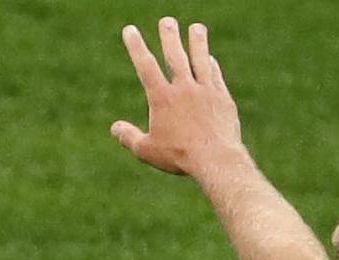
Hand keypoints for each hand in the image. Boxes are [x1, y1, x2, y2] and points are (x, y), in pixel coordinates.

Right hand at [111, 17, 243, 178]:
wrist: (216, 160)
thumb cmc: (180, 157)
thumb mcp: (148, 150)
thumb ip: (129, 137)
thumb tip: (115, 128)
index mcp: (162, 98)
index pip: (145, 66)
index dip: (136, 46)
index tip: (130, 30)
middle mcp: (184, 89)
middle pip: (175, 55)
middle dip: (169, 36)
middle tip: (167, 20)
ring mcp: (206, 92)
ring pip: (200, 60)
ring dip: (198, 42)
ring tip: (197, 27)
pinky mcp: (223, 100)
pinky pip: (216, 77)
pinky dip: (212, 66)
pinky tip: (210, 60)